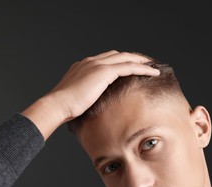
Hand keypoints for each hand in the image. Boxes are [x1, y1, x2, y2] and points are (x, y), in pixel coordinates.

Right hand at [21, 50, 159, 139]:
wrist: (58, 104)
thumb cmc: (64, 107)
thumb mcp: (76, 97)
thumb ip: (85, 95)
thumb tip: (92, 105)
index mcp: (83, 65)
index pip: (106, 59)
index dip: (120, 61)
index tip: (130, 66)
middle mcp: (91, 61)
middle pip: (118, 54)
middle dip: (133, 57)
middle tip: (146, 63)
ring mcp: (97, 64)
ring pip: (126, 58)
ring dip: (141, 61)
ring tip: (153, 67)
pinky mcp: (104, 71)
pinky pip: (129, 66)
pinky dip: (143, 68)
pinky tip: (153, 73)